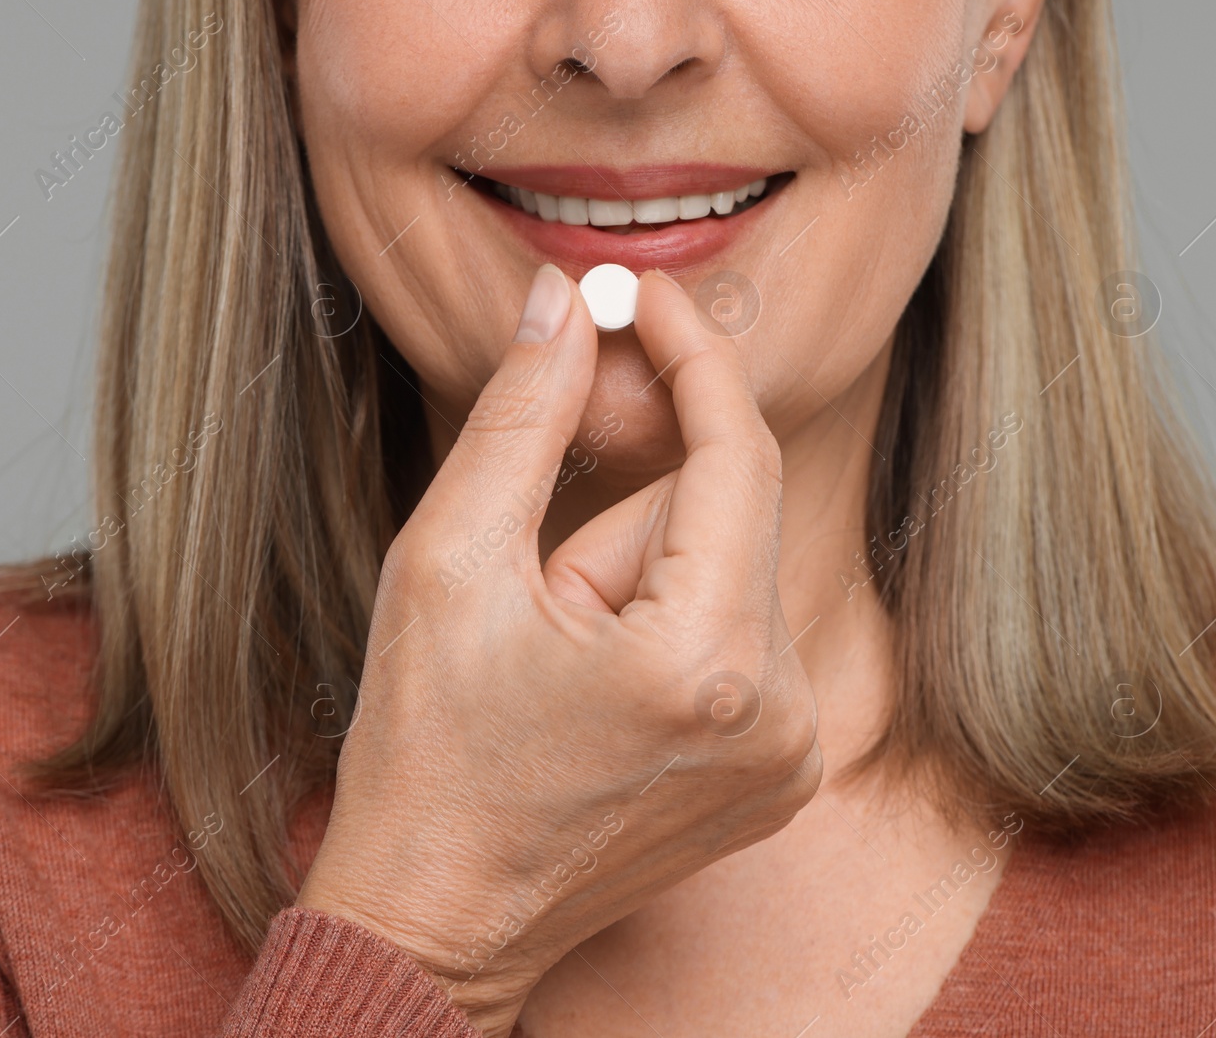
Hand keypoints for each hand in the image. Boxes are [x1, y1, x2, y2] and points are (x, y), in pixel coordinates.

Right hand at [295, 263, 820, 1036]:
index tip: (645, 295)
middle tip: (531, 598)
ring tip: (557, 669)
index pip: (737, 452)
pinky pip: (739, 640)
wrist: (435, 919)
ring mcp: (791, 755)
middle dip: (618, 524)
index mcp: (708, 661)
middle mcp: (782, 713)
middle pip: (723, 518)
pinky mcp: (781, 776)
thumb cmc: (424, 752)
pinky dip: (669, 631)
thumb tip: (564, 304)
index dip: (690, 354)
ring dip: (638, 583)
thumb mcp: (450, 561)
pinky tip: (597, 694)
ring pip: (727, 576)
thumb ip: (523, 416)